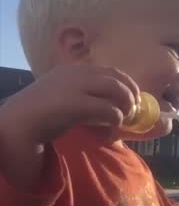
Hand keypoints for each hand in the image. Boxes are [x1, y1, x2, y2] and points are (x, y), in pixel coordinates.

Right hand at [0, 65, 138, 186]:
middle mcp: (77, 73)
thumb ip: (87, 98)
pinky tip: (108, 136)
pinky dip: (114, 124)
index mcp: (75, 69)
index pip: (111, 71)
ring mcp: (75, 86)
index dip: (127, 85)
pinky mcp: (75, 103)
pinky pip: (109, 111)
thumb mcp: (66, 98)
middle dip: (131, 96)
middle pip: (118, 79)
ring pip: (117, 91)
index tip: (134, 99)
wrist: (16, 126)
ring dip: (126, 108)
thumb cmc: (41, 115)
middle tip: (132, 113)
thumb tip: (116, 109)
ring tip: (121, 123)